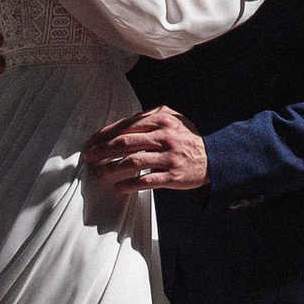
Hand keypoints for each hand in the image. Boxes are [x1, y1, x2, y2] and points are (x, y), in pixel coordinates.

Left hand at [84, 106, 209, 195]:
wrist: (215, 157)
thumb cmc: (187, 137)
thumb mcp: (173, 118)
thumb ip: (150, 116)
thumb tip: (122, 124)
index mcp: (161, 120)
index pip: (126, 126)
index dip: (105, 134)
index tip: (91, 141)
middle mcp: (164, 136)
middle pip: (125, 142)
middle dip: (102, 150)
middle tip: (88, 157)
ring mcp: (168, 157)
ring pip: (132, 162)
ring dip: (111, 168)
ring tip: (99, 173)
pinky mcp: (172, 176)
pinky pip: (146, 181)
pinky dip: (129, 184)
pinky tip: (118, 187)